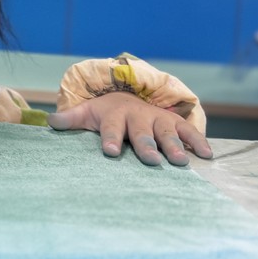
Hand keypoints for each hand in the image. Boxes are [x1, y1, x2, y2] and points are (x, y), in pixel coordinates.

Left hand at [47, 91, 212, 165]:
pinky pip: (189, 131)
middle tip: (152, 161)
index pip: (111, 128)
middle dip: (146, 146)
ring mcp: (158, 119)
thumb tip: (50, 121)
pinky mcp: (175, 123)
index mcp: (115, 115)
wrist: (127, 97)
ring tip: (180, 161)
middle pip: (141, 133)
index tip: (109, 152)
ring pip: (166, 132)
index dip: (110, 139)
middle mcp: (138, 116)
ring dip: (174, 146)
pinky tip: (207, 155)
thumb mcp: (86, 113)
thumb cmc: (105, 113)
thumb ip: (70, 119)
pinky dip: (198, 141)